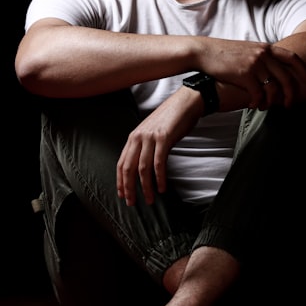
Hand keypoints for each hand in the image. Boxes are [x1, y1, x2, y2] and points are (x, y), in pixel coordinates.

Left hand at [116, 88, 201, 205]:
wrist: (185, 103)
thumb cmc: (170, 119)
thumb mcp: (151, 132)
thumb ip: (144, 146)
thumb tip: (140, 166)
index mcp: (133, 137)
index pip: (121, 163)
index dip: (120, 181)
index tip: (122, 195)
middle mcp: (138, 137)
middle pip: (128, 168)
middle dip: (129, 188)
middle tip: (132, 202)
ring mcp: (150, 138)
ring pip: (143, 168)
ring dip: (146, 187)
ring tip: (150, 199)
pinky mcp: (164, 139)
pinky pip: (159, 163)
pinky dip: (159, 178)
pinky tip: (161, 187)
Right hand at [201, 39, 305, 109]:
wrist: (204, 51)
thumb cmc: (224, 53)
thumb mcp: (247, 50)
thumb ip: (261, 57)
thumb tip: (273, 70)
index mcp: (266, 47)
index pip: (292, 58)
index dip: (304, 70)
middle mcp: (263, 54)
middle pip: (287, 77)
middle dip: (291, 94)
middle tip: (291, 105)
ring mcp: (255, 64)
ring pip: (273, 89)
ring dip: (272, 102)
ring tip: (266, 107)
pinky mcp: (245, 75)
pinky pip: (258, 94)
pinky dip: (257, 102)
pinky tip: (253, 106)